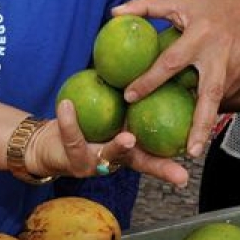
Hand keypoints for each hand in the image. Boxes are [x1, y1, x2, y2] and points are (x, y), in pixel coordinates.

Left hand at [30, 100, 190, 188]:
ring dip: (120, 146)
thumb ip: (129, 98)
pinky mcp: (73, 159)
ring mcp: (96, 163)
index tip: (191, 174)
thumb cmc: (86, 125)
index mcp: (130, 148)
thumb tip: (154, 65)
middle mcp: (116, 160)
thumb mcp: (111, 111)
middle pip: (141, 162)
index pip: (157, 155)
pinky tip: (66, 104)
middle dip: (159, 167)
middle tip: (177, 170)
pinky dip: (69, 120)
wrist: (49, 144)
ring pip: (110, 154)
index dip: (174, 163)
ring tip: (128, 137)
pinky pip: (73, 136)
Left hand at [112, 0, 239, 157]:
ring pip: (218, 99)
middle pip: (210, 94)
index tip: (129, 97)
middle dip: (201, 125)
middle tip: (189, 152)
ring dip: (205, 121)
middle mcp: (222, 53)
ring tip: (192, 145)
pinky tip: (202, 123)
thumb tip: (113, 14)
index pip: (170, 62)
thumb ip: (144, 6)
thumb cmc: (203, 6)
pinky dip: (214, 108)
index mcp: (201, 33)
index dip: (149, 80)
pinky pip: (228, 95)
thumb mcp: (175, 1)